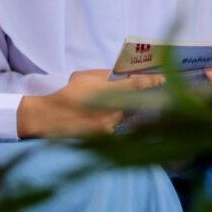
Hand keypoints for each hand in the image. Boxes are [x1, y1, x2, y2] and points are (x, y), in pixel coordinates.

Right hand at [16, 69, 163, 137]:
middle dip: (133, 98)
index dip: (151, 82)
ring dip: (122, 111)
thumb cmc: (66, 93)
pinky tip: (97, 118)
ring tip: (103, 107)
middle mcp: (111, 110)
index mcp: (107, 91)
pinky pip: (115, 126)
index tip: (161, 79)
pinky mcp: (104, 136)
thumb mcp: (84, 77)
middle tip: (129, 94)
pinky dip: (112, 121)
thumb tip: (121, 76)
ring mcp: (109, 125)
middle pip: (133, 103)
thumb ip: (105, 75)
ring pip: (124, 116)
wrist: (49, 118)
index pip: (136, 86)